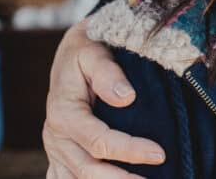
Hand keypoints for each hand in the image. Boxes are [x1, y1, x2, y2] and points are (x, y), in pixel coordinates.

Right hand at [43, 19, 164, 177]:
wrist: (72, 52)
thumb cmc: (88, 50)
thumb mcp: (93, 52)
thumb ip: (108, 73)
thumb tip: (126, 97)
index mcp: (64, 113)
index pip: (99, 142)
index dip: (129, 150)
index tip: (159, 154)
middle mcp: (56, 136)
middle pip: (88, 170)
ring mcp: (57, 149)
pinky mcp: (60, 155)